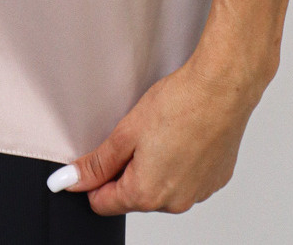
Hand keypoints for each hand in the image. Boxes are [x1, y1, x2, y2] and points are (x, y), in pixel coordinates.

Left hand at [49, 46, 272, 215]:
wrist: (223, 88)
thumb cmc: (179, 104)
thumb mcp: (126, 131)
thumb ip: (97, 162)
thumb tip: (70, 181)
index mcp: (146, 194)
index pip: (103, 204)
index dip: (95, 179)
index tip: (99, 158)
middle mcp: (174, 203)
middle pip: (134, 195)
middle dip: (128, 169)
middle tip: (137, 134)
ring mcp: (198, 193)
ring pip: (162, 187)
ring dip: (156, 166)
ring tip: (164, 131)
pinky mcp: (215, 180)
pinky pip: (187, 179)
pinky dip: (181, 162)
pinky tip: (184, 135)